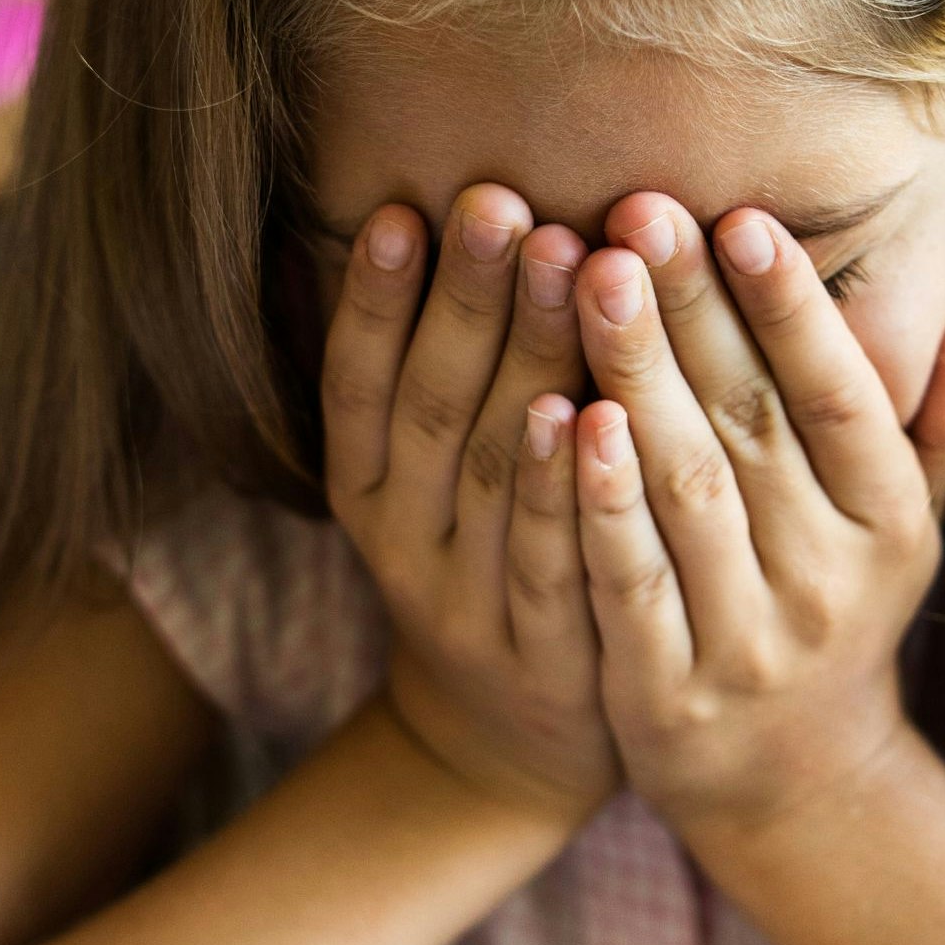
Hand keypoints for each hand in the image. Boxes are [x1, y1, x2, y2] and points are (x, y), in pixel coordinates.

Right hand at [320, 188, 615, 820]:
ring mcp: (472, 603)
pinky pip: (552, 560)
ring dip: (526, 357)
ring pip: (494, 469)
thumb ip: (437, 369)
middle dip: (465, 296)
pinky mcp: (546, 654)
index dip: (371, 301)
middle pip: (432, 406)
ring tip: (559, 258)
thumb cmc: (495, 561)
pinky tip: (587, 408)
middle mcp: (405, 544)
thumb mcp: (435, 481)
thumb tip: (414, 214)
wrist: (519, 744)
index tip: (402, 209)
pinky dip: (564, 485)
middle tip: (500, 200)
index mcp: (366, 492)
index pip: (356, 383)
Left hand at [568, 195, 944, 832]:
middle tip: (637, 209)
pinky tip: (561, 416)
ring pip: (688, 489)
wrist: (794, 789)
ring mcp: (748, 642)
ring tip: (590, 278)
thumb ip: (936, 434)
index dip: (794, 308)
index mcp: (890, 524)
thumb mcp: (904, 535)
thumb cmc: (837, 618)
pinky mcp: (667, 695)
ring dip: (638, 377)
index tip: (743, 215)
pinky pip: (628, 580)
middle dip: (694, 310)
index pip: (843, 397)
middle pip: (753, 424)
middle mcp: (829, 581)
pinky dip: (597, 499)